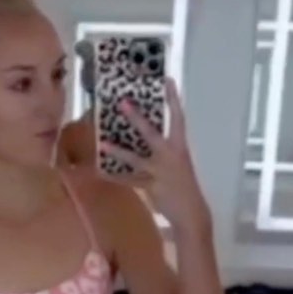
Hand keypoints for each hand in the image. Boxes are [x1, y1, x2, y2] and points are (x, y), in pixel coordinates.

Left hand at [101, 79, 210, 233]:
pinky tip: (100, 173)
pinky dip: (114, 178)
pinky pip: (129, 181)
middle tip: (123, 102)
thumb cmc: (184, 186)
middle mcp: (171, 155)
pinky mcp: (152, 186)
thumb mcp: (178, 164)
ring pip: (136, 159)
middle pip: (152, 133)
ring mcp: (160, 171)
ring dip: (118, 152)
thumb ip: (164, 151)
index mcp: (180, 147)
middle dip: (137, 118)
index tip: (168, 80)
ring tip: (101, 143)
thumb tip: (147, 138)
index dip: (173, 100)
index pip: (178, 118)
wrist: (192, 212)